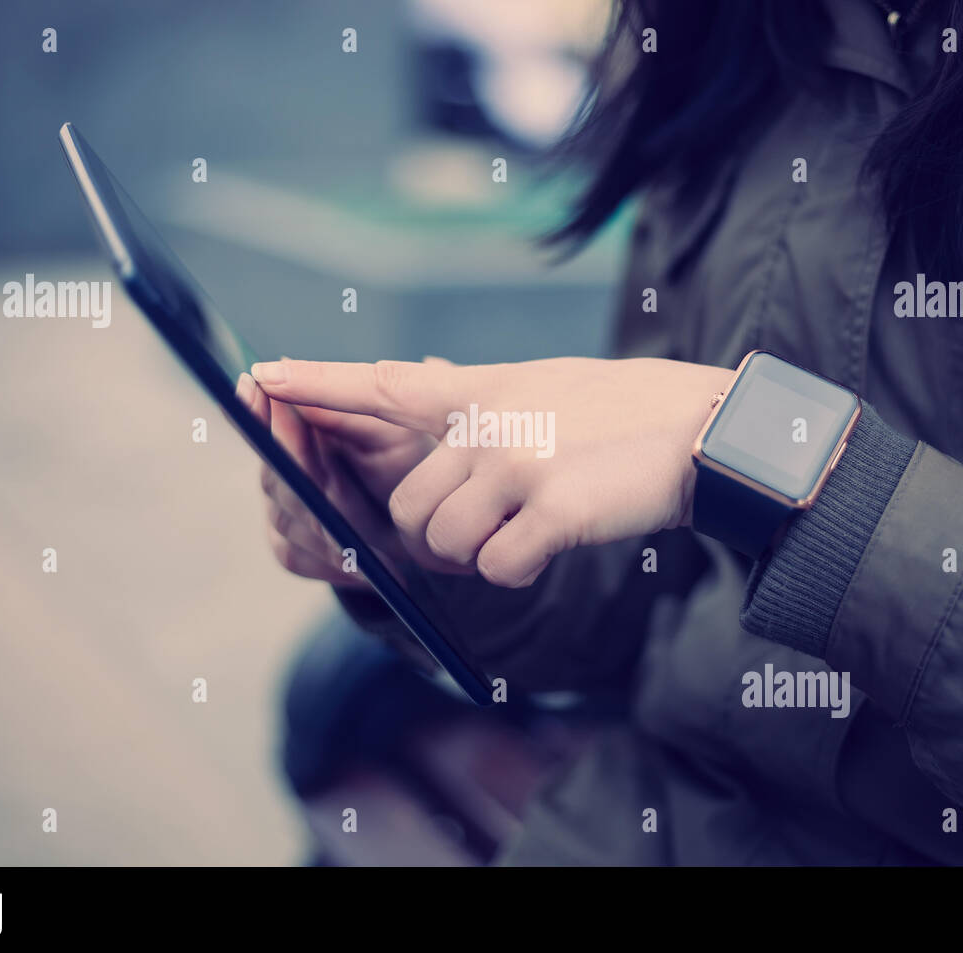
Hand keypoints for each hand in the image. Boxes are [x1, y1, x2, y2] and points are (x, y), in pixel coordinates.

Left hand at [250, 356, 733, 586]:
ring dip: (478, 554)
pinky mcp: (553, 509)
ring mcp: (519, 464)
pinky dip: (517, 569)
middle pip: (411, 507)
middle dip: (438, 535)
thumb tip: (406, 384)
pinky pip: (497, 567)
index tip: (260, 374)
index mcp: (483, 392)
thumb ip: (467, 397)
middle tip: (490, 527)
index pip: (380, 386)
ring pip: (444, 541)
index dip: (317, 383)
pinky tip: (552, 544)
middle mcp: (490, 425)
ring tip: (526, 530)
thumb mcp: (537, 385)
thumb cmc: (620, 415)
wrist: (702, 432)